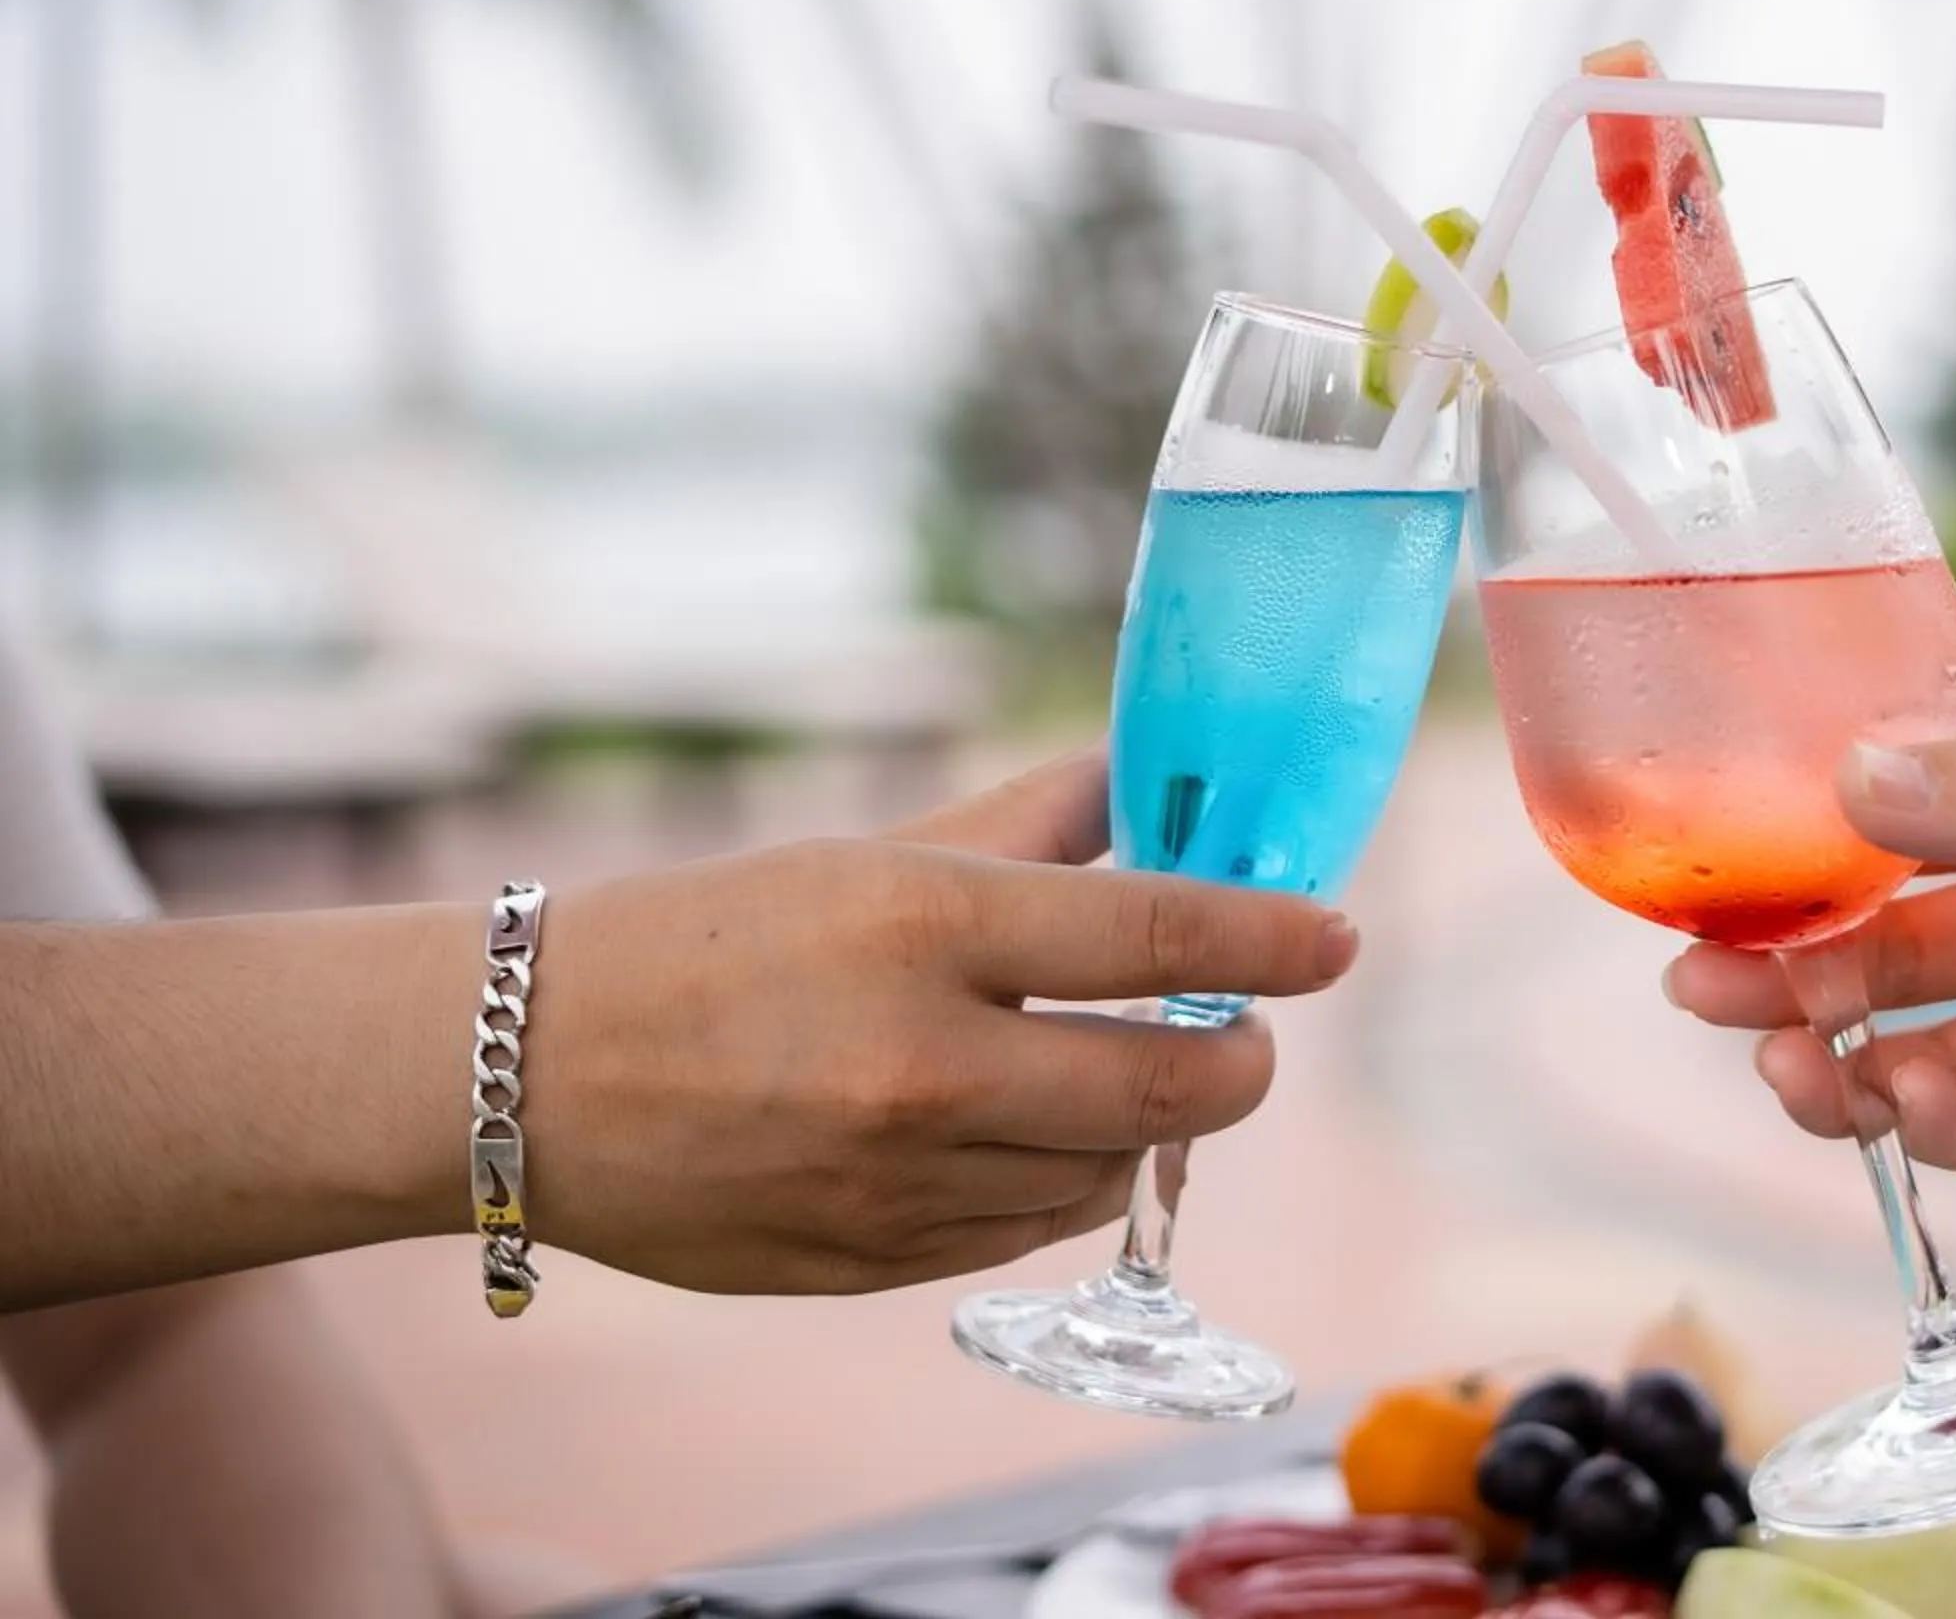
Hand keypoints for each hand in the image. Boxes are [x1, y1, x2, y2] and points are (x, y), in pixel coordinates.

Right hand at [525, 751, 1354, 1292]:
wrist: (524, 1074)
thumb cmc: (703, 939)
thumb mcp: (863, 855)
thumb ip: (1022, 827)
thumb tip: (1138, 787)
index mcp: (924, 929)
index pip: (1157, 934)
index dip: (1269, 940)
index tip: (1334, 939)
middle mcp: (924, 1064)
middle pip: (1171, 1088)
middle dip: (1241, 1063)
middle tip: (1246, 1036)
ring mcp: (900, 1182)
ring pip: (1111, 1174)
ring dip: (1145, 1129)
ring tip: (1114, 1075)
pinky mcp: (874, 1266)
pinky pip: (1030, 1232)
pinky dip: (1060, 1184)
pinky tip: (1025, 1136)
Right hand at [1665, 704, 1955, 1176]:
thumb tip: (1848, 778)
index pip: (1914, 839)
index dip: (1816, 866)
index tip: (1719, 882)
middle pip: (1903, 953)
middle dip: (1799, 974)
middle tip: (1700, 987)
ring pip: (1942, 1050)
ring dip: (1853, 1061)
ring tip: (1785, 1066)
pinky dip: (1944, 1126)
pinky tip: (1893, 1105)